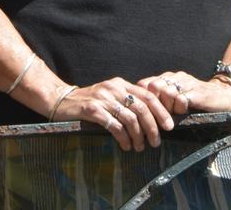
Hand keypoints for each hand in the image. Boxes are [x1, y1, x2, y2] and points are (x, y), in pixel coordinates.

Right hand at [50, 78, 172, 151]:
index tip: (169, 127)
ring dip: (138, 136)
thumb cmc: (89, 101)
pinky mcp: (92, 110)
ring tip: (140, 147)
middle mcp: (114, 89)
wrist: (61, 99)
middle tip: (156, 142)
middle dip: (152, 127)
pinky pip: (114, 125)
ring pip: (130, 119)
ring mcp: (103, 98)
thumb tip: (151, 117)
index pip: (148, 96)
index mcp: (121, 84)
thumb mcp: (110, 95)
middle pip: (142, 108)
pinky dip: (123, 138)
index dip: (161, 112)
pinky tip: (125, 146)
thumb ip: (127, 100)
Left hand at [139, 71, 230, 113]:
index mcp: (169, 77)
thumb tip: (143, 111)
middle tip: (160, 116)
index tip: (147, 112)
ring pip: (166, 93)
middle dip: (154, 104)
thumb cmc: (199, 100)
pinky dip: (179, 109)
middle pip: (154, 87)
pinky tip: (184, 113)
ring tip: (174, 115)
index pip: (146, 83)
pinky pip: (181, 99)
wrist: (225, 95)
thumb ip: (163, 98)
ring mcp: (187, 83)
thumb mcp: (178, 96)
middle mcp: (177, 77)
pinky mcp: (197, 93)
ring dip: (167, 108)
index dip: (145, 98)